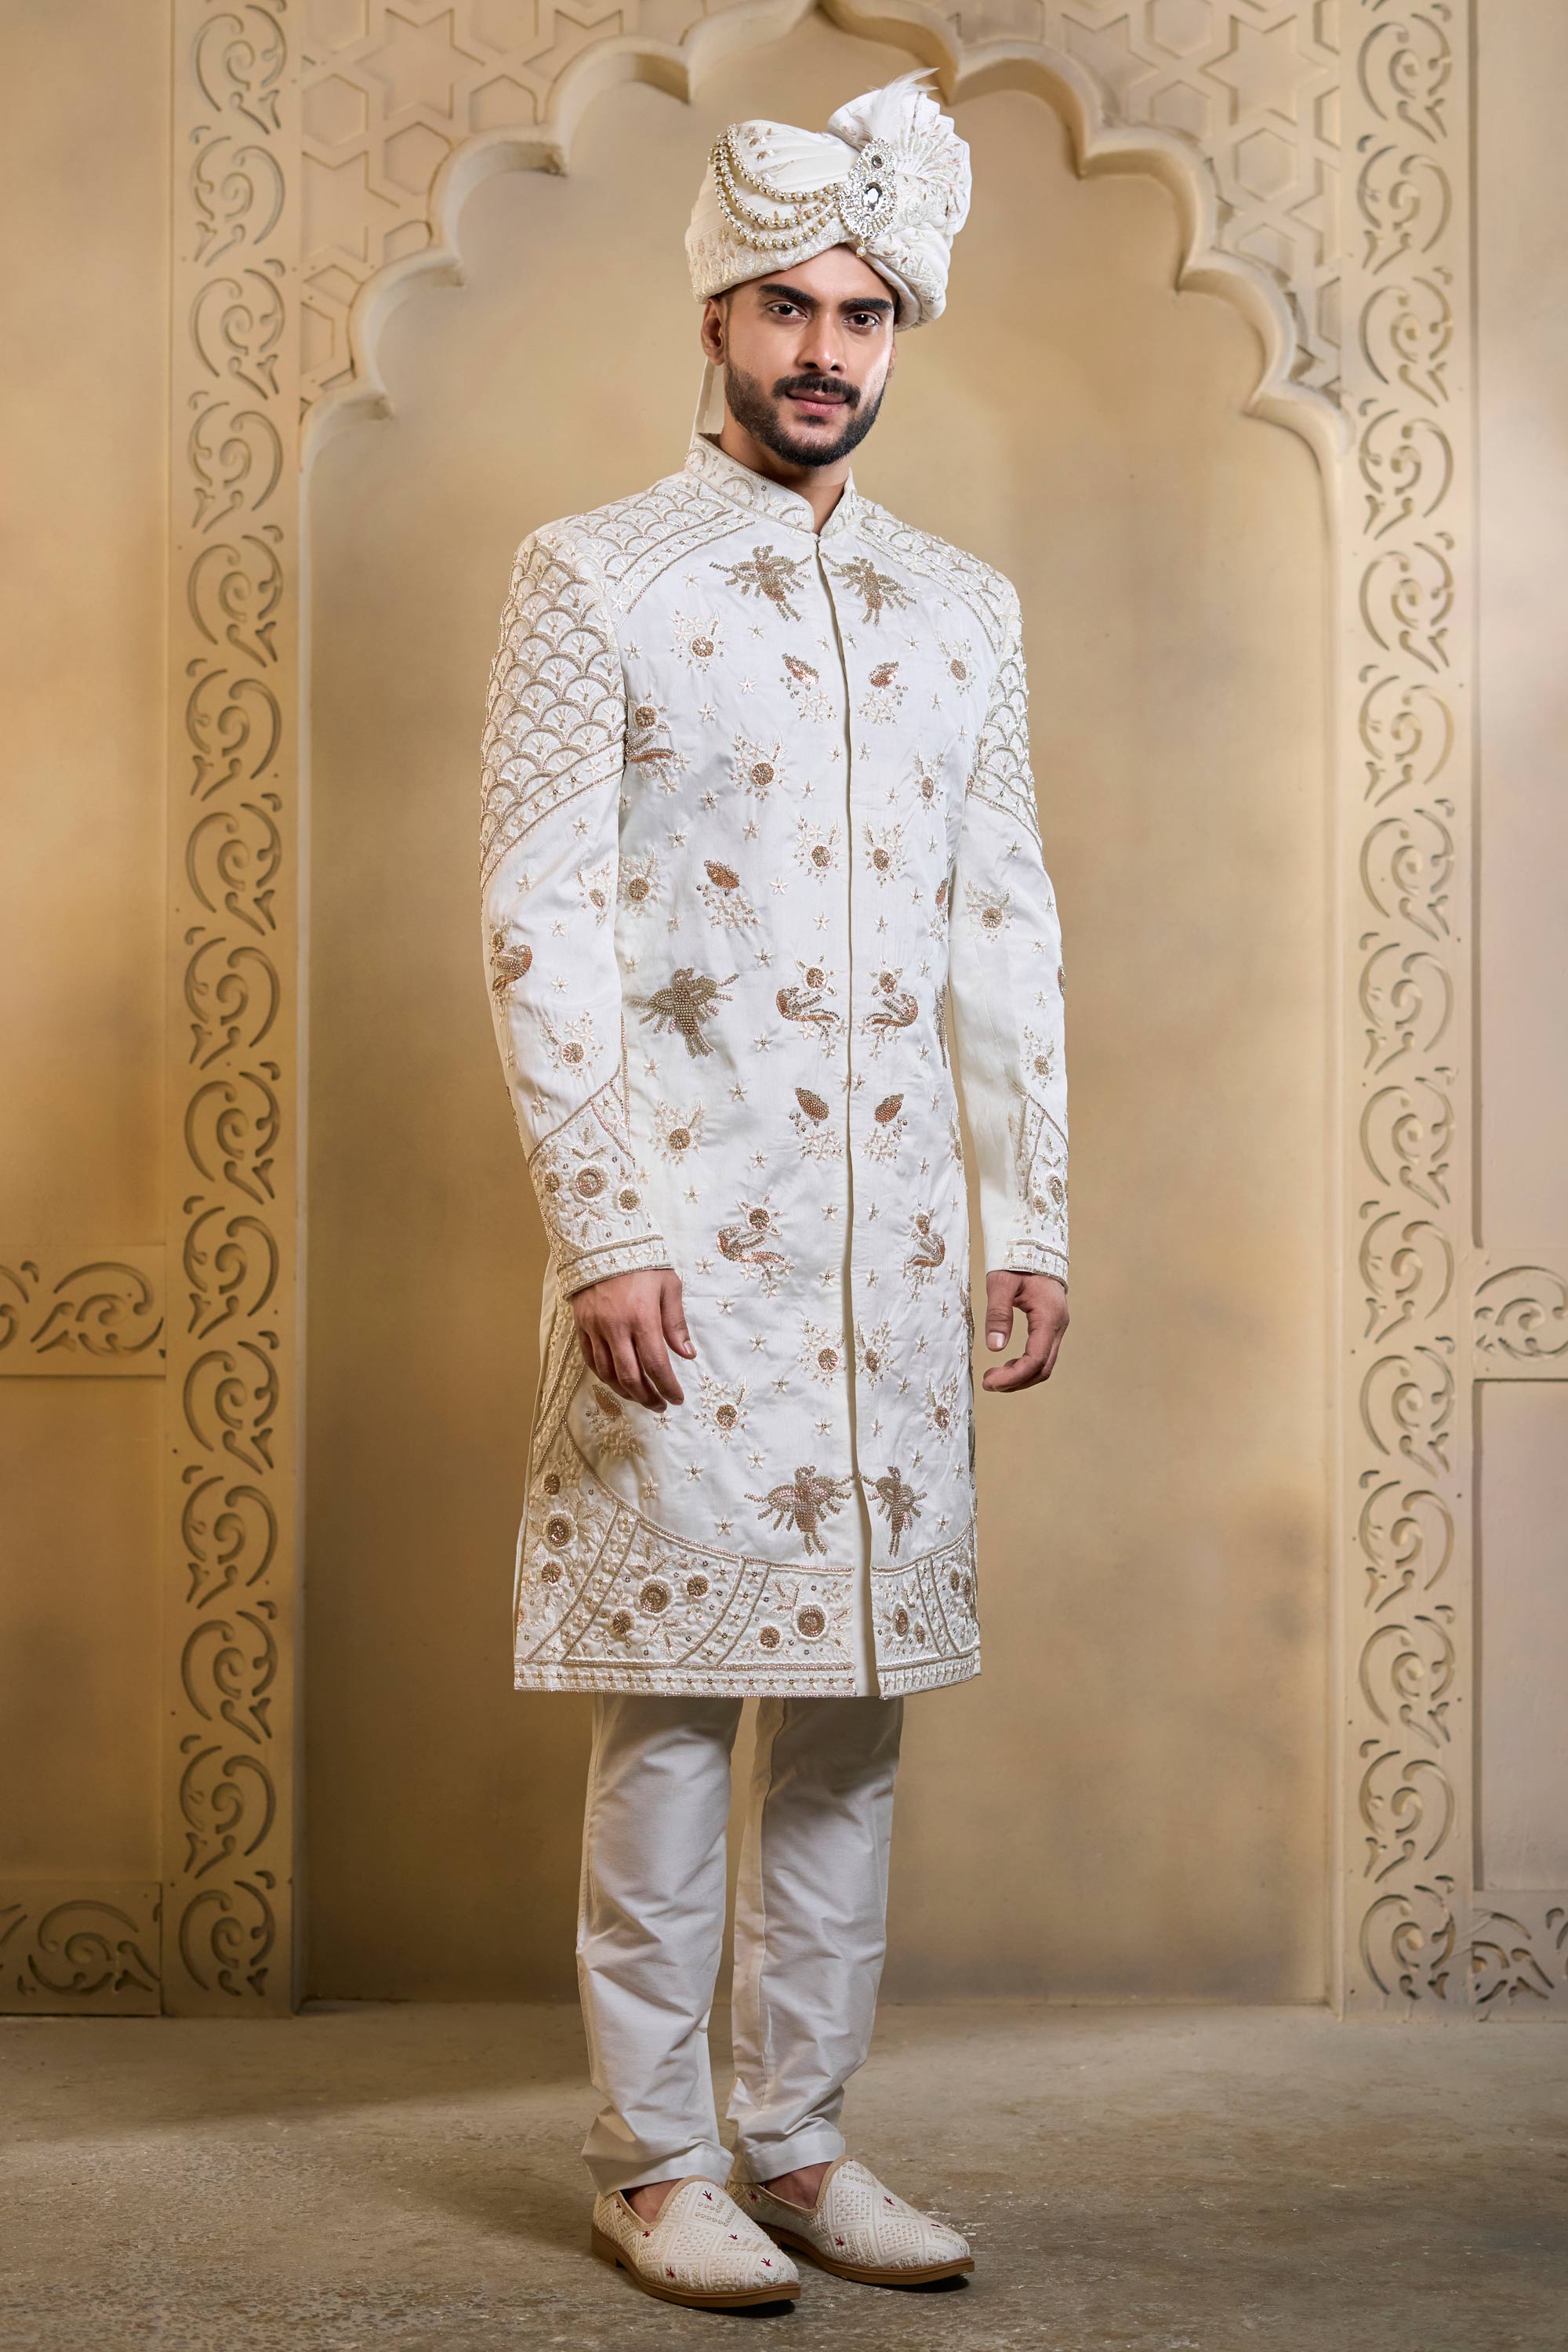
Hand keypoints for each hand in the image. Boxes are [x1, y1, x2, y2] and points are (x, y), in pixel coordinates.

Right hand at [573, 1267, 694, 1411]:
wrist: (602, 1243)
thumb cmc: (642, 1263)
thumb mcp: (668, 1286)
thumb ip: (676, 1323)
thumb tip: (687, 1355)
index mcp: (642, 1318)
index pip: (656, 1365)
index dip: (668, 1387)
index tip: (677, 1399)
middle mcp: (616, 1327)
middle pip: (631, 1377)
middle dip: (648, 1397)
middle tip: (660, 1406)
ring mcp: (595, 1328)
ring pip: (608, 1374)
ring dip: (626, 1392)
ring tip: (641, 1398)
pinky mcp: (581, 1326)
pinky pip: (591, 1360)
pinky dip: (605, 1377)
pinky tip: (617, 1382)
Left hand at [980, 1269, 1067, 1392]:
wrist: (1035, 1245)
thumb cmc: (1017, 1260)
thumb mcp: (1001, 1283)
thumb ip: (998, 1314)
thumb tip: (994, 1347)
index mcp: (1048, 1316)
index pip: (1036, 1359)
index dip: (1014, 1376)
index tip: (990, 1382)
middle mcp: (1058, 1325)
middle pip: (1043, 1368)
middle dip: (1016, 1381)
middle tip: (989, 1383)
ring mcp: (1057, 1326)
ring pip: (1045, 1364)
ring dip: (1021, 1376)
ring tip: (995, 1378)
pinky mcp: (1052, 1325)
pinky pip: (1043, 1354)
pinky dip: (1025, 1365)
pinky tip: (1007, 1365)